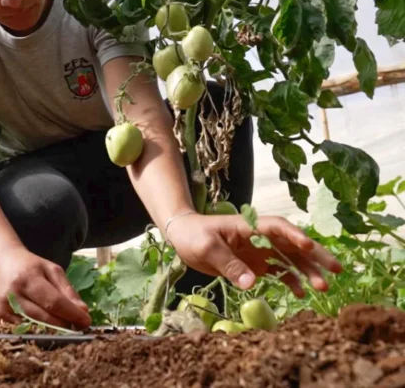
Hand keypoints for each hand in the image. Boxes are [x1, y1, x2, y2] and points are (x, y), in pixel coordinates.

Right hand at [0, 248, 91, 328]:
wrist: (1, 263)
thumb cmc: (30, 266)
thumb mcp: (52, 270)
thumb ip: (67, 290)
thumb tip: (83, 311)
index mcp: (28, 278)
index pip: (53, 301)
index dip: (71, 314)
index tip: (87, 322)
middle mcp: (12, 294)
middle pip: (43, 317)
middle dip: (64, 325)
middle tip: (78, 327)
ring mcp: (3, 307)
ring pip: (32, 327)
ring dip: (51, 331)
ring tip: (63, 328)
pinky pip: (20, 331)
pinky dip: (34, 333)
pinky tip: (43, 330)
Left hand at [166, 214, 342, 296]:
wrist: (182, 237)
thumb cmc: (193, 235)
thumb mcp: (207, 248)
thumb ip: (228, 264)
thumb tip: (250, 283)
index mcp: (250, 226)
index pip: (278, 227)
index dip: (295, 235)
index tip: (310, 246)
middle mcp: (260, 237)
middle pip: (294, 244)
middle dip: (316, 256)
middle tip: (337, 269)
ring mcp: (260, 251)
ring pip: (291, 260)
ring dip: (308, 272)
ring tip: (322, 288)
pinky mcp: (256, 264)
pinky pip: (278, 272)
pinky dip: (290, 282)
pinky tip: (300, 294)